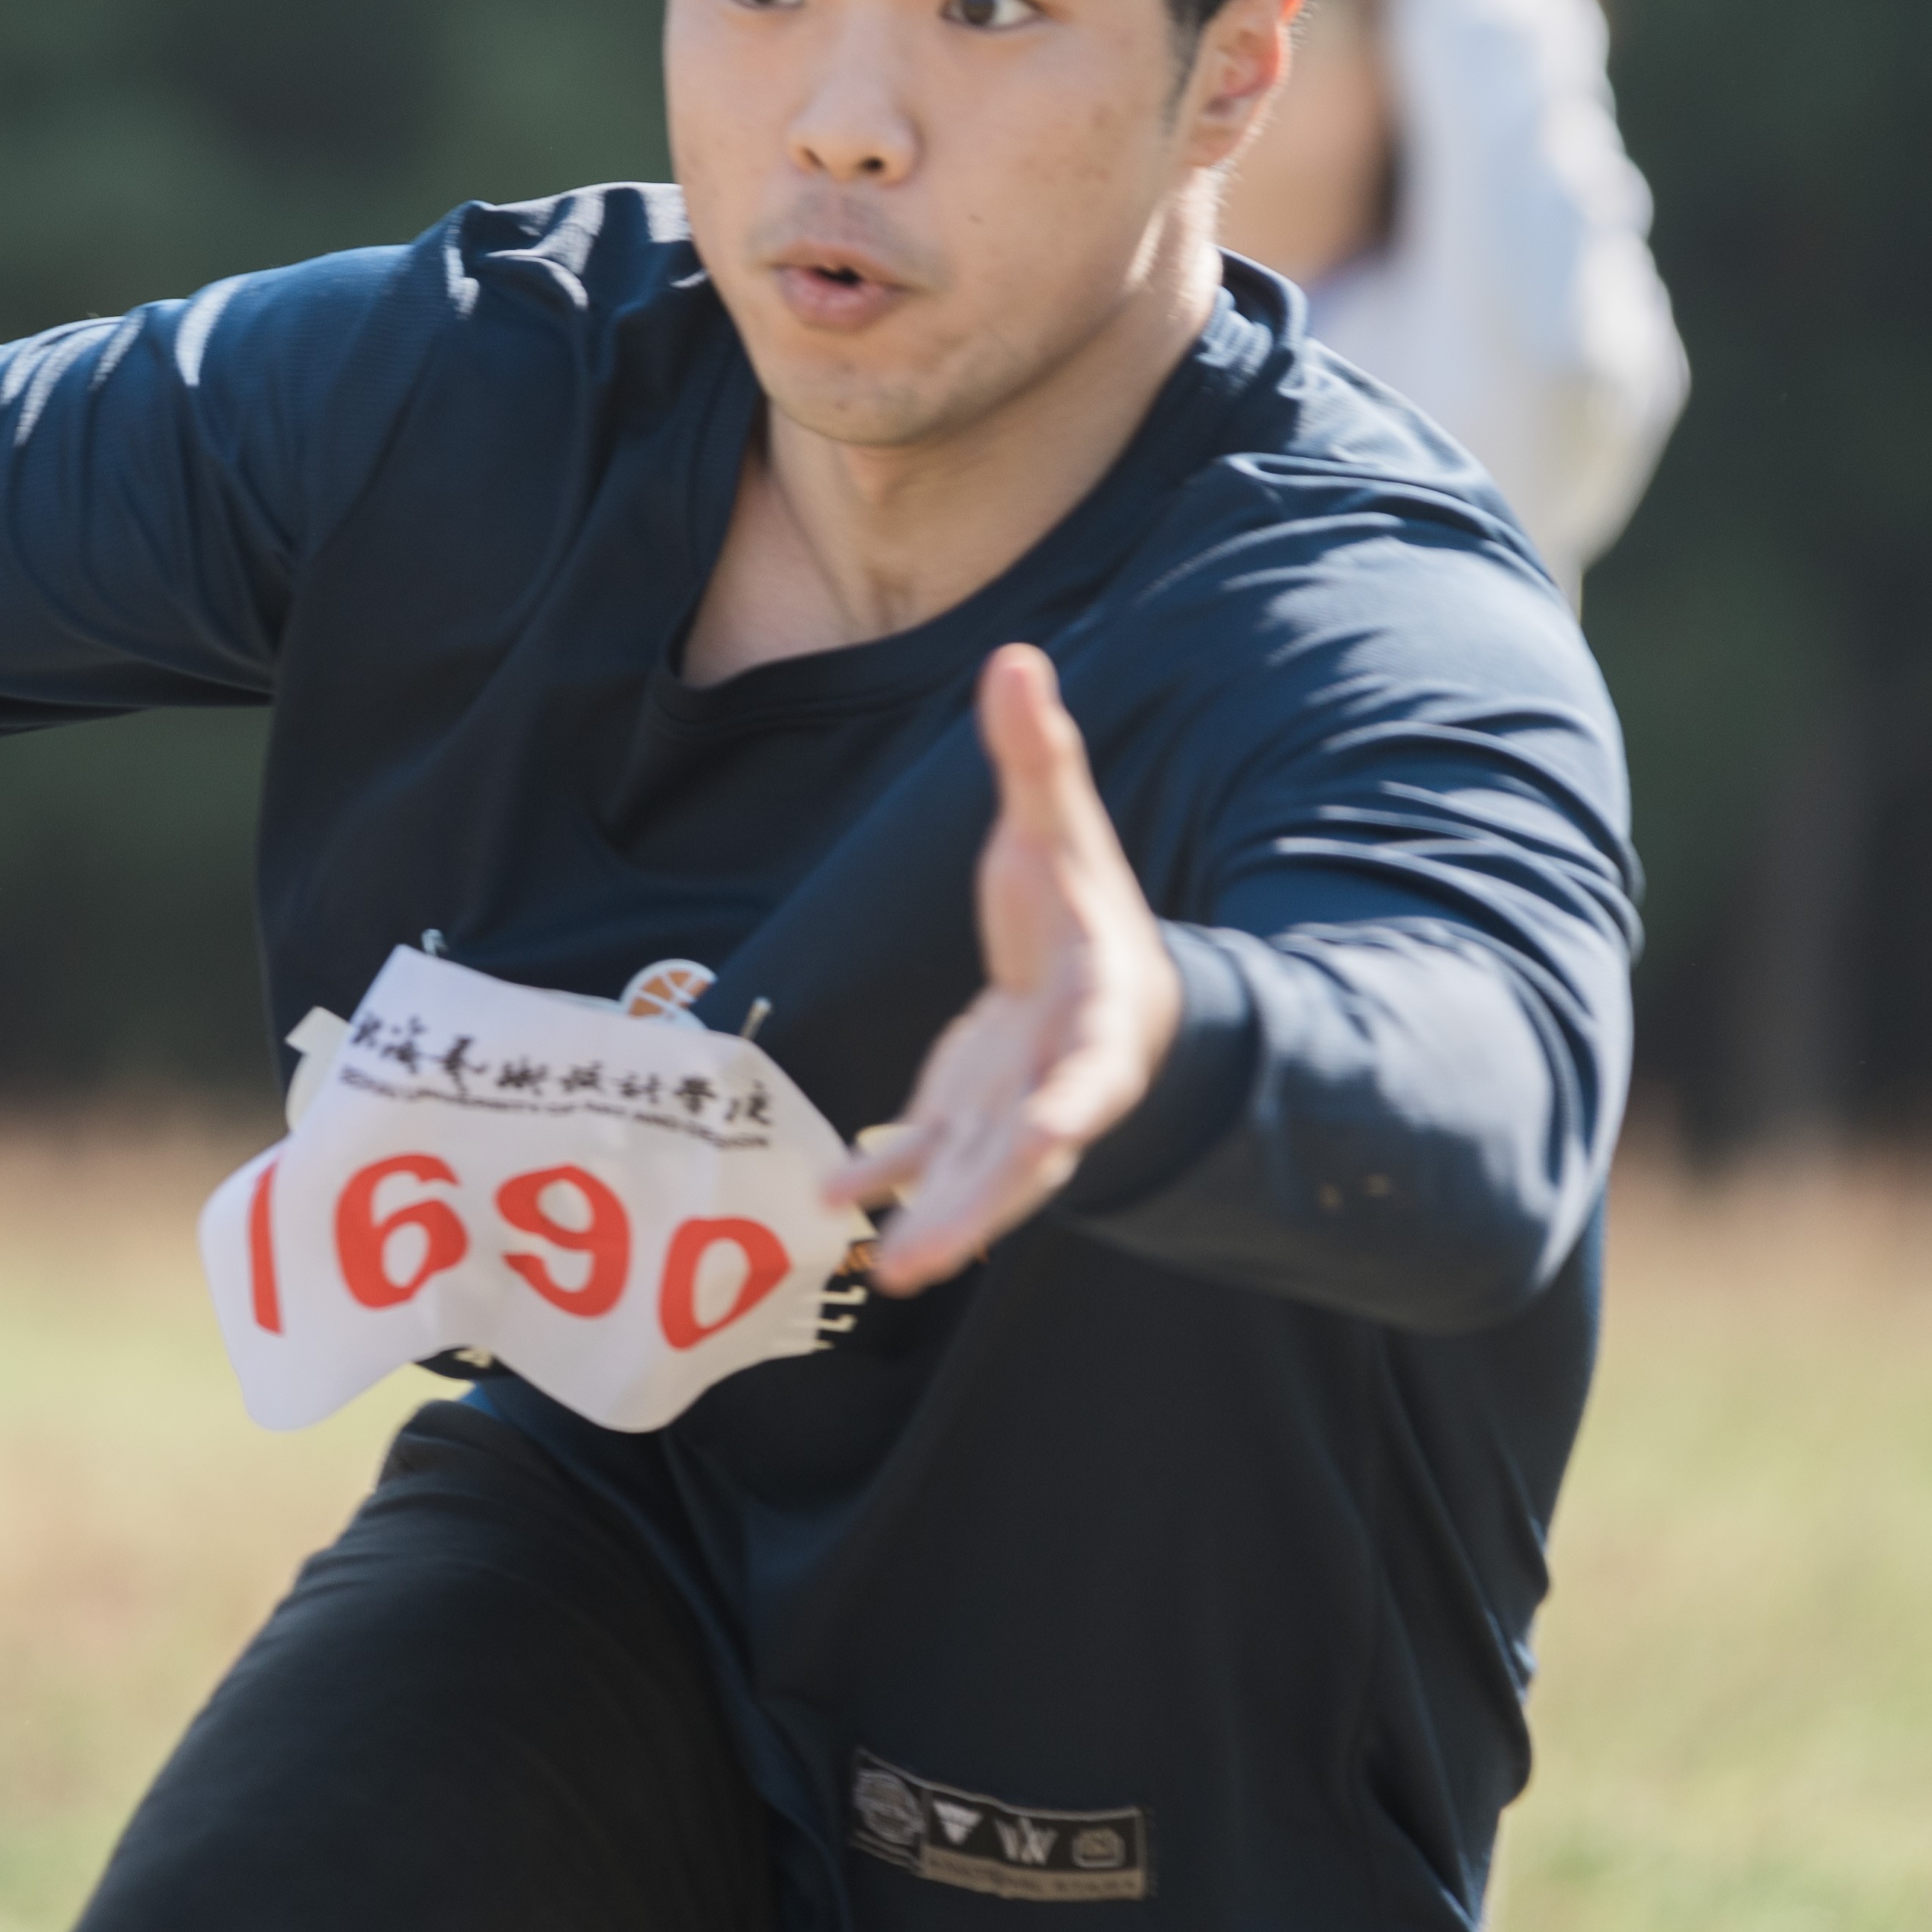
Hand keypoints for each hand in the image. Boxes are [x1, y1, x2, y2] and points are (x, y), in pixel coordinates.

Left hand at [826, 645, 1182, 1293]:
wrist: (1102, 977)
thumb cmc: (1085, 904)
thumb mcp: (1060, 827)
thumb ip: (1039, 756)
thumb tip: (1017, 659)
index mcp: (1100, 1015)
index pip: (1093, 1067)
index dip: (1077, 1103)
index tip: (1059, 1135)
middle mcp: (1063, 1079)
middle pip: (1028, 1156)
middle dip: (982, 1208)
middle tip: (924, 1263)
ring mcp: (1013, 1107)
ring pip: (976, 1178)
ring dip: (935, 1222)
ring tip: (887, 1272)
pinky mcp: (968, 1115)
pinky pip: (924, 1158)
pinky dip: (882, 1182)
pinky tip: (828, 1207)